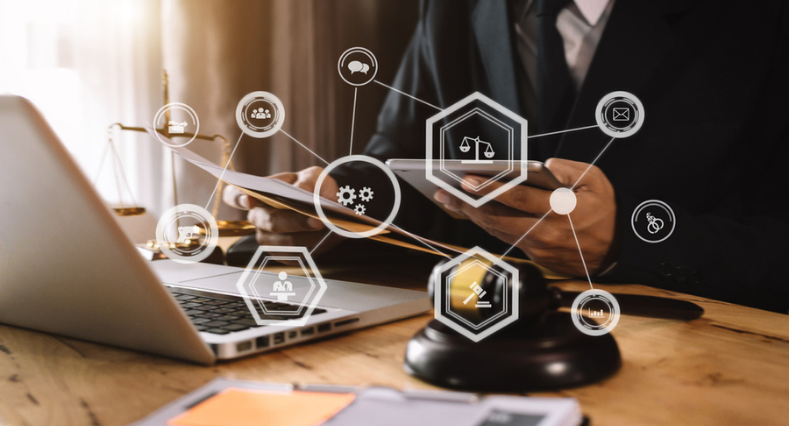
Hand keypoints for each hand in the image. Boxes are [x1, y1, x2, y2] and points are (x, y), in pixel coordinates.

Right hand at [223, 166, 341, 254]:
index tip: (249, 200)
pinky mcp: (284, 255)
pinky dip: (315, 246)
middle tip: (317, 219)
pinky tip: (328, 237)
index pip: (234, 196)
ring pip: (286, 242)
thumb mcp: (315, 177)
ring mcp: (269, 239)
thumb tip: (302, 192)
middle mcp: (258, 218)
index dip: (237, 198)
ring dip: (309, 236)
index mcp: (259, 195)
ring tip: (328, 227)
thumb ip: (307, 182)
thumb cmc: (315, 188)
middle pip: (269, 222)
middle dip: (294, 221)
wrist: (329, 208)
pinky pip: (297, 255)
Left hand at [433, 158, 617, 276]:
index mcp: (560, 209)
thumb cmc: (607, 210)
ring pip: (497, 230)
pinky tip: (474, 214)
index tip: (466, 180)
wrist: (620, 251)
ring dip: (471, 215)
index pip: (516, 198)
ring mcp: (539, 247)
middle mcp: (545, 231)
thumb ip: (568, 168)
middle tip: (443, 192)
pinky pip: (507, 238)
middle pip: (497, 217)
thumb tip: (542, 165)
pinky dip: (488, 225)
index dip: (488, 189)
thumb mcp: (597, 180)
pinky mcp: (536, 257)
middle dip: (467, 204)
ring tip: (450, 201)